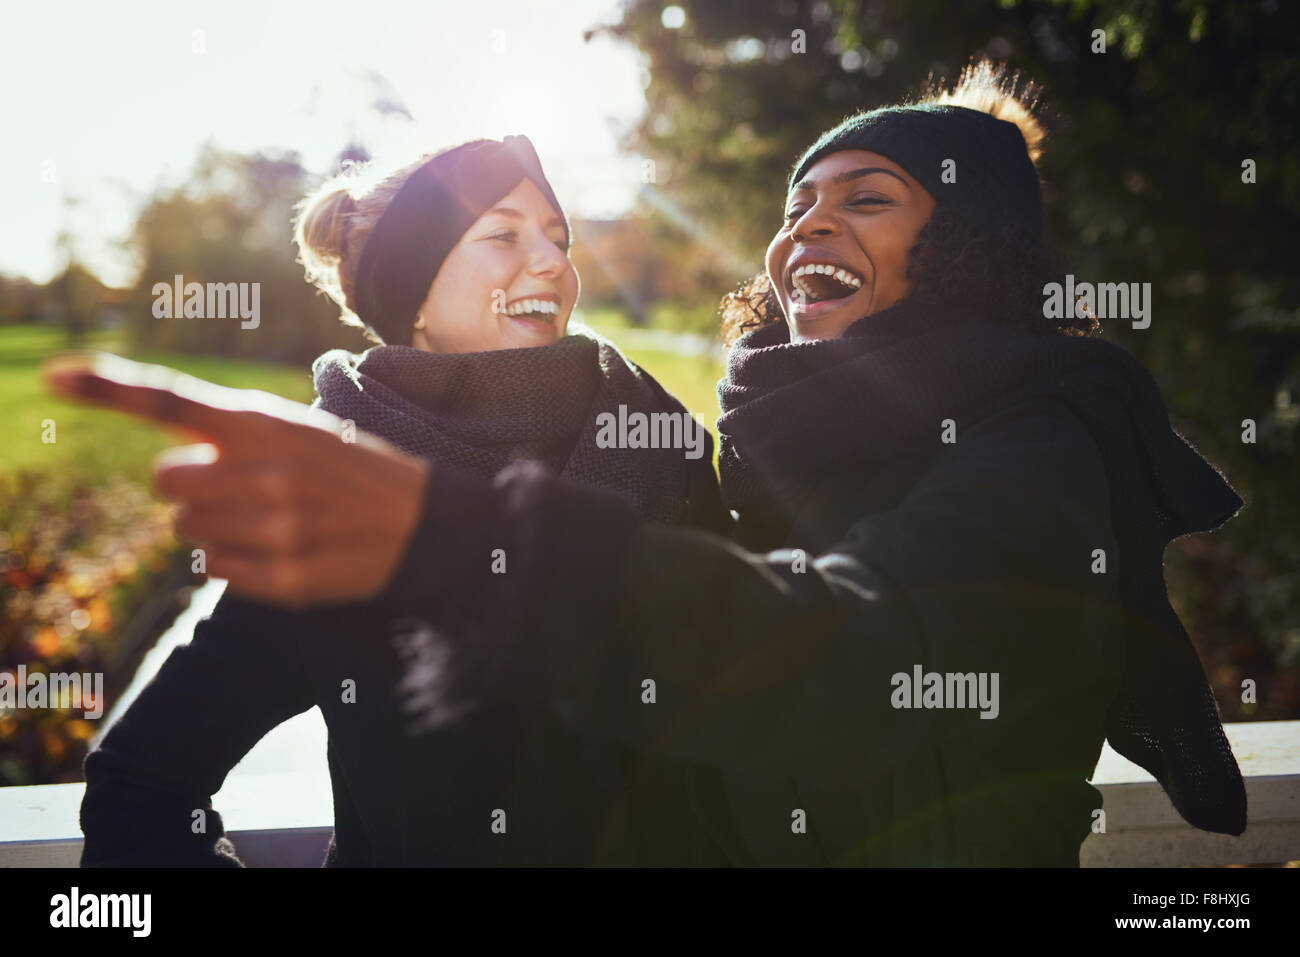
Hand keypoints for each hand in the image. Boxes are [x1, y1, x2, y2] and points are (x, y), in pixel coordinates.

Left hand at [44, 353, 429, 608]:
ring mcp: (278, 528)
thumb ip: (235, 437)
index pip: (176, 401)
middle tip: (242, 486)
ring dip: (213, 525)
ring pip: (187, 530)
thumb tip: (167, 473)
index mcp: (270, 424)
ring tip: (270, 519)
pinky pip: (215, 570)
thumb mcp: (301, 431)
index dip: (110, 388)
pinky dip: (235, 561)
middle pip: (168, 482)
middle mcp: (270, 473)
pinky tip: (279, 549)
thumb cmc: (352, 470)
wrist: (427, 524)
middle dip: (192, 485)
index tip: (57, 376)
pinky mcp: (286, 578)